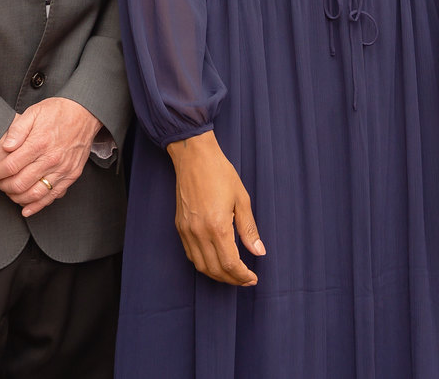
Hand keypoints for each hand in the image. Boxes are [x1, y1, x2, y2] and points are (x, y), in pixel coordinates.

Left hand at [0, 97, 100, 216]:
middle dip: (4, 185)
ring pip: (34, 194)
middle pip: (19, 183)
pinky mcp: (71, 175)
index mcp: (39, 142)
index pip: (10, 166)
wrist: (86, 113)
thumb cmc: (59, 112)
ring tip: (11, 191)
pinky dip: (37, 206)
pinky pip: (52, 196)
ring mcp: (62, 169)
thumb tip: (5, 146)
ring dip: (17, 197)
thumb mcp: (34, 112)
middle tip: (0, 180)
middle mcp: (51, 159)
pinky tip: (27, 208)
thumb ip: (17, 129)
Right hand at [166, 131, 263, 285]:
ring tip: (233, 274)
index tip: (252, 278)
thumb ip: (249, 229)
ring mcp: (187, 231)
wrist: (194, 158)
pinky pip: (191, 255)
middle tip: (246, 279)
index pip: (230, 263)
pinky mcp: (180, 227)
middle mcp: (199, 232)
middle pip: (215, 269)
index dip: (242, 276)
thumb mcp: (242, 199)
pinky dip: (204, 264)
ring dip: (217, 274)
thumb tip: (259, 252)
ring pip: (201, 266)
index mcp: (217, 226)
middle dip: (232, 279)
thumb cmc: (220, 174)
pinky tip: (215, 261)